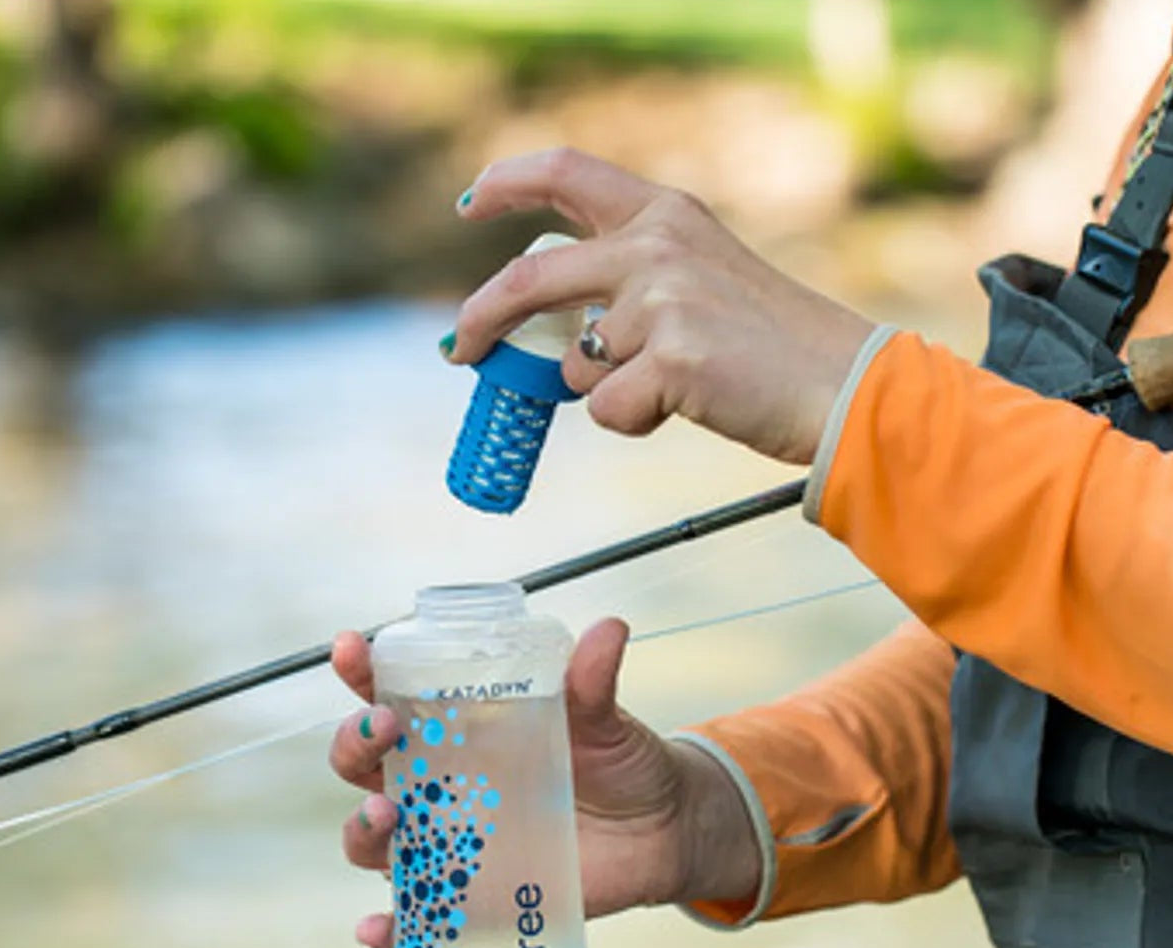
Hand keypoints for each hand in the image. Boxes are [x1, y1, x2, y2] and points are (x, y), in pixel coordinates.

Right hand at [329, 619, 761, 947]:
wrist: (661, 830)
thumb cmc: (620, 762)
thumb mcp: (604, 720)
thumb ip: (592, 681)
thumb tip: (608, 630)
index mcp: (456, 729)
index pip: (390, 695)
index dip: (361, 673)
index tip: (350, 648)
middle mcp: (436, 786)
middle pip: (363, 767)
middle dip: (355, 746)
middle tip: (383, 730)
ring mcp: (446, 844)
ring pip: (373, 840)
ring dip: (363, 829)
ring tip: (388, 816)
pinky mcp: (467, 900)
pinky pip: (412, 920)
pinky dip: (388, 929)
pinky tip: (377, 927)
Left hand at [447, 148, 872, 464]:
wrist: (840, 384)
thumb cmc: (769, 346)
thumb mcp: (702, 282)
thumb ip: (632, 285)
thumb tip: (560, 336)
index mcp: (667, 214)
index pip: (567, 172)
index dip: (507, 183)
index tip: (471, 202)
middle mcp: (657, 245)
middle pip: (533, 279)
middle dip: (482, 318)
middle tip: (460, 350)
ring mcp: (662, 300)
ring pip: (577, 364)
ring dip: (605, 391)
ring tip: (675, 388)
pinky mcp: (670, 358)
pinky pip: (605, 409)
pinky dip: (631, 421)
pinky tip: (684, 407)